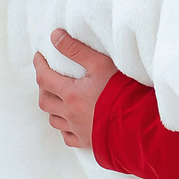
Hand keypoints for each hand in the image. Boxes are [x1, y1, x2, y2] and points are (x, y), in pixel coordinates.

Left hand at [34, 31, 117, 150]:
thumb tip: (55, 36)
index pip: (44, 78)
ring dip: (52, 108)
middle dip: (43, 87)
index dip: (39, 65)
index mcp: (71, 94)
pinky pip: (68, 137)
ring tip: (57, 98)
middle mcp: (70, 114)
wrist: (140, 123)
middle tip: (48, 75)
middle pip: (45, 100)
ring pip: (54, 120)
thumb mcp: (101, 64)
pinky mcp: (88, 141)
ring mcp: (78, 130)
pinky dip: (65, 128)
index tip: (39, 56)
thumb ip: (76, 49)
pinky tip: (70, 122)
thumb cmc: (123, 92)